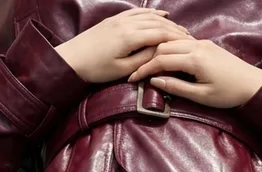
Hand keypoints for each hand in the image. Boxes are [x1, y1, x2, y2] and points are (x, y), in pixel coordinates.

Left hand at [55, 9, 189, 83]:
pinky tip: (161, 15)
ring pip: (150, 16)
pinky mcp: (116, 19)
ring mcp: (121, 19)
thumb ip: (142, 60)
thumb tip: (159, 54)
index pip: (160, 34)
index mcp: (130, 37)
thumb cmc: (96, 69)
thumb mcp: (122, 70)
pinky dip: (152, 13)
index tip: (189, 44)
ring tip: (179, 28)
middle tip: (189, 37)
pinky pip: (138, 12)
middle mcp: (127, 23)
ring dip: (166, 21)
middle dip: (175, 29)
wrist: (72, 58)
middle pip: (158, 22)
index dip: (176, 38)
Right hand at [128, 38, 261, 107]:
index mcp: (195, 59)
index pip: (161, 59)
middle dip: (148, 59)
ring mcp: (202, 43)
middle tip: (138, 72)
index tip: (133, 78)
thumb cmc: (228, 94)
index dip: (145, 69)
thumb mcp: (201, 96)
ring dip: (158, 52)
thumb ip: (177, 87)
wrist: (252, 84)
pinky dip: (170, 49)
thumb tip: (156, 81)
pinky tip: (165, 59)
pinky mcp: (207, 45)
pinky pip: (183, 42)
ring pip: (173, 42)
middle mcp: (197, 46)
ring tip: (148, 65)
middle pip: (164, 46)